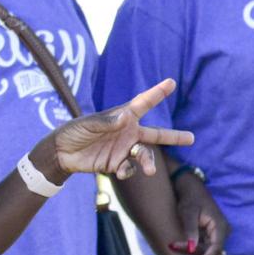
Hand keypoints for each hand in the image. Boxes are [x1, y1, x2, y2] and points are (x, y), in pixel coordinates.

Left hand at [51, 79, 193, 178]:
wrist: (62, 153)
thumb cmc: (74, 131)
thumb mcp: (89, 125)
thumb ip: (107, 122)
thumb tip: (126, 118)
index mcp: (123, 116)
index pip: (143, 103)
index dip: (157, 93)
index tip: (171, 82)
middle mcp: (127, 132)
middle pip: (156, 134)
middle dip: (174, 137)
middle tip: (191, 138)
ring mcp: (123, 149)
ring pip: (145, 155)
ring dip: (148, 162)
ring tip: (150, 171)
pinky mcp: (116, 164)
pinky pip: (130, 169)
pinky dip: (128, 171)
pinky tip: (120, 172)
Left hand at [168, 174, 228, 254]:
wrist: (190, 188)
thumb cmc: (189, 198)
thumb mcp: (188, 213)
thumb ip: (191, 231)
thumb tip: (191, 248)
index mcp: (220, 226)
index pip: (216, 248)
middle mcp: (221, 232)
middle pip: (213, 253)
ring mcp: (217, 234)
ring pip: (209, 253)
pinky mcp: (210, 235)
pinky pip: (205, 248)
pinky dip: (195, 253)